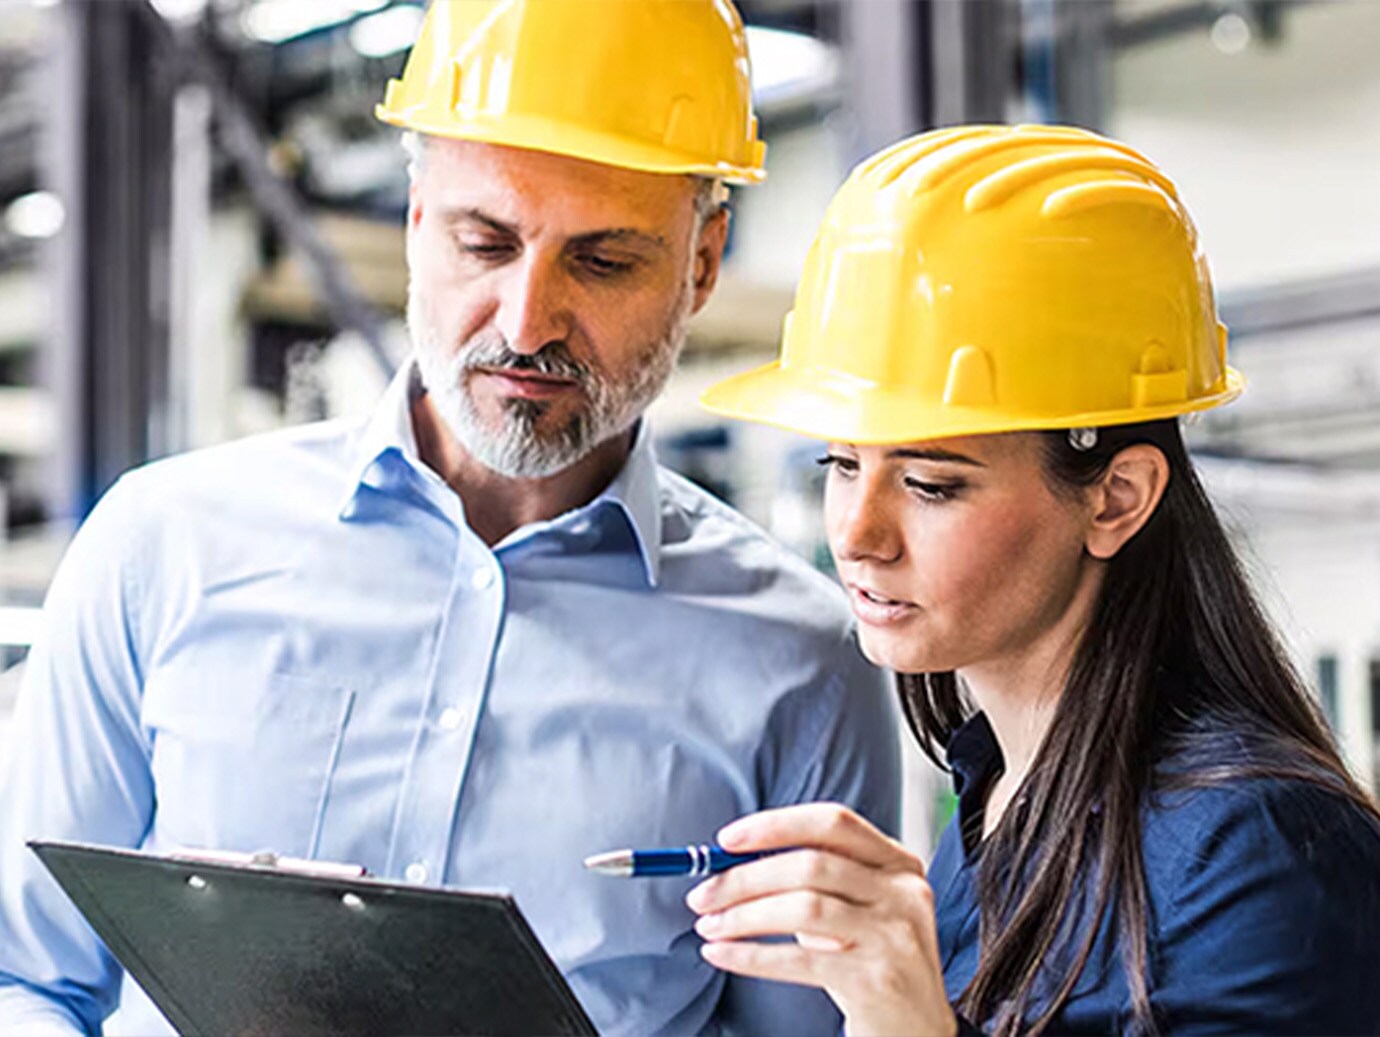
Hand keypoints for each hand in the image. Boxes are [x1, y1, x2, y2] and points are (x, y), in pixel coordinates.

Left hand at [686, 803, 955, 1036]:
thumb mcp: (857, 908)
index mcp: (899, 863)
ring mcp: (893, 936)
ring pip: (802, 908)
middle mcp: (902, 893)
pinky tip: (722, 954)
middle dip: (744, 878)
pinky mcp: (875, 980)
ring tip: (710, 925)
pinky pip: (798, 960)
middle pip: (810, 865)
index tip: (727, 839)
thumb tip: (734, 863)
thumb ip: (814, 878)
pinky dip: (750, 955)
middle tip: (703, 894)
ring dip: (742, 916)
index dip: (775, 825)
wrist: (918, 1032)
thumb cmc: (874, 962)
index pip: (833, 823)